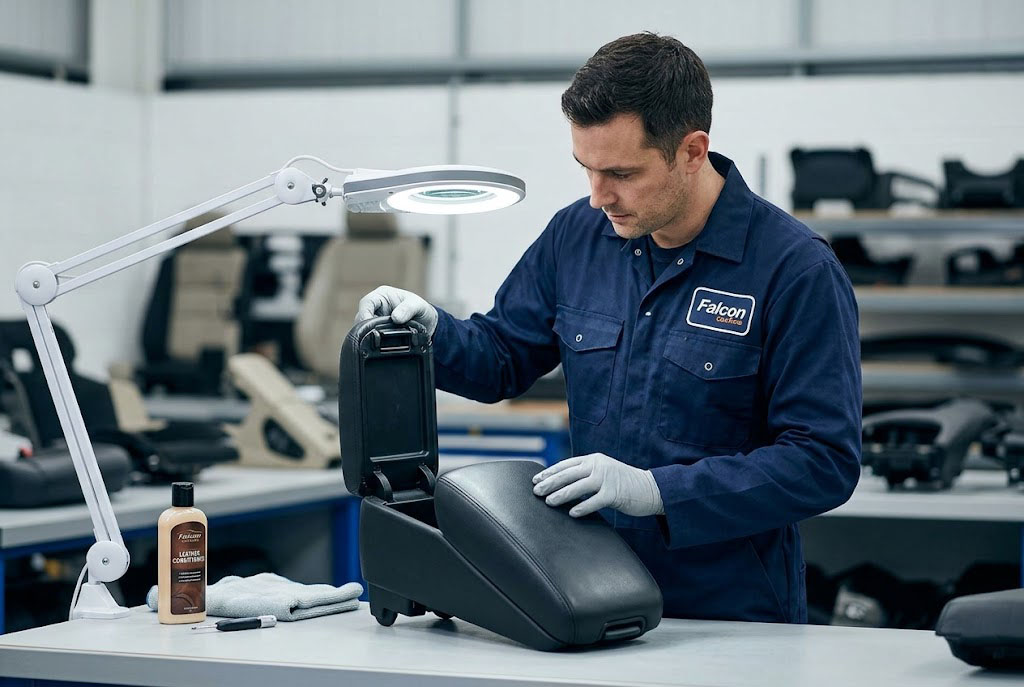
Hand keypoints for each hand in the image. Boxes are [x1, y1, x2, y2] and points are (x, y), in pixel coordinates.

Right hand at [355, 285, 437, 335]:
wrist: (426, 323)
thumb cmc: (421, 309)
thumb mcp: (418, 306)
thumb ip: (408, 309)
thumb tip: (396, 318)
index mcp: (382, 295)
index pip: (367, 302)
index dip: (365, 313)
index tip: (369, 324)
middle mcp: (376, 307)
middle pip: (361, 316)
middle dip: (365, 327)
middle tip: (373, 337)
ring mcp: (375, 319)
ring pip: (363, 328)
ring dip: (369, 335)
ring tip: (378, 342)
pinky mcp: (377, 331)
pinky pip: (370, 336)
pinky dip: (373, 340)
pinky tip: (378, 346)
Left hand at [532, 453, 663, 517]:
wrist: (650, 488)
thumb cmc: (623, 483)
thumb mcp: (603, 471)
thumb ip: (586, 473)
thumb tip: (561, 483)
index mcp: (593, 459)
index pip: (566, 464)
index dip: (550, 472)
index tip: (536, 479)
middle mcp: (598, 466)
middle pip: (568, 474)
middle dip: (550, 483)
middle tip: (535, 491)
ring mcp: (606, 479)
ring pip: (577, 487)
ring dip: (561, 495)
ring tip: (548, 502)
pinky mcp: (614, 493)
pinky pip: (594, 501)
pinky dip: (581, 508)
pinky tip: (572, 513)